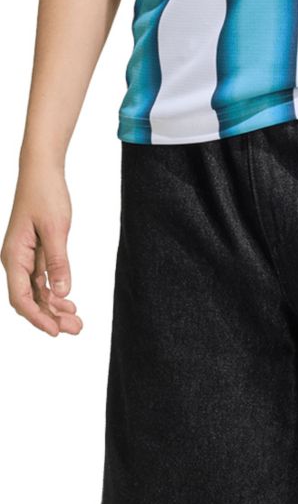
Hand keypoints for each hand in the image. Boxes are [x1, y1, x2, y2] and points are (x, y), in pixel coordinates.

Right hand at [1, 162, 82, 335]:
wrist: (42, 172)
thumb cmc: (45, 195)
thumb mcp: (56, 229)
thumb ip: (58, 262)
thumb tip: (62, 292)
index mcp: (14, 256)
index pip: (21, 297)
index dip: (37, 317)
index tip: (55, 331)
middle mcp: (15, 261)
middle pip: (29, 300)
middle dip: (50, 317)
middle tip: (77, 329)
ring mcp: (24, 259)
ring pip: (37, 293)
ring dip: (54, 309)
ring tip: (77, 322)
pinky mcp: (34, 254)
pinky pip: (42, 281)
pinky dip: (55, 294)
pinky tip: (69, 304)